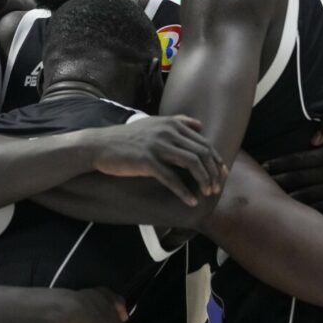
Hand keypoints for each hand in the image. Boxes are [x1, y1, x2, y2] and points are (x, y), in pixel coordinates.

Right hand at [87, 115, 226, 206]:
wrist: (100, 145)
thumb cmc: (127, 138)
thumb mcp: (153, 123)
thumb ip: (178, 122)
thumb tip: (200, 125)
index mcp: (171, 123)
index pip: (203, 142)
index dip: (216, 159)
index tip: (222, 173)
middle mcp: (167, 132)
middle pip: (201, 153)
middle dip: (213, 172)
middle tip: (217, 187)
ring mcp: (157, 145)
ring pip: (191, 163)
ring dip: (203, 180)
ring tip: (207, 193)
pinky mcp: (147, 160)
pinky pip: (172, 178)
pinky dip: (184, 191)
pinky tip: (191, 200)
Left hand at [263, 113, 322, 212]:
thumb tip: (312, 139)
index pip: (299, 160)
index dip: (280, 164)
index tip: (264, 167)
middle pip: (300, 178)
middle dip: (279, 181)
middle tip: (259, 184)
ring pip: (309, 194)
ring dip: (290, 196)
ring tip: (272, 198)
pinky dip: (308, 208)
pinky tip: (294, 210)